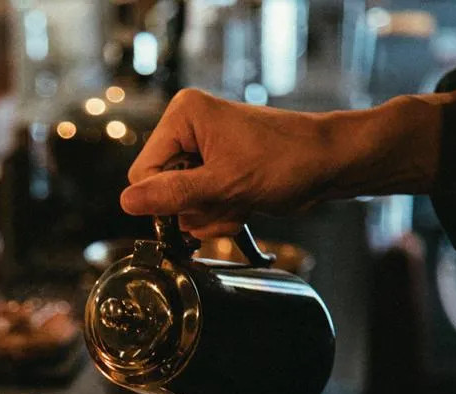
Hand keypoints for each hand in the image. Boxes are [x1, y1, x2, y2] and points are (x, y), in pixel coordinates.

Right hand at [120, 89, 337, 237]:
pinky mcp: (215, 172)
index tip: (195, 205)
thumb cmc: (287, 159)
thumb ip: (173, 194)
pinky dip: (219, 215)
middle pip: (160, 191)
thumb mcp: (224, 183)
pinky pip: (199, 207)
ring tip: (239, 203)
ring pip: (180, 205)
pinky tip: (242, 206)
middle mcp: (187, 130)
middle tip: (224, 202)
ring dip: (209, 215)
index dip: (163, 198)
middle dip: (193, 208)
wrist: (328, 164)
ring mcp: (201, 153)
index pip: (142, 173)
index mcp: (183, 117)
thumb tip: (127, 202)